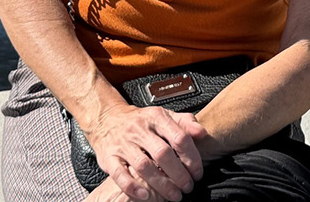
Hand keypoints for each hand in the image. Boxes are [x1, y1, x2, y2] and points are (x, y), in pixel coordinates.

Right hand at [87, 105, 207, 201]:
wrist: (107, 118)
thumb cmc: (141, 121)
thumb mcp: (164, 115)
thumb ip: (185, 123)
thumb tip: (202, 133)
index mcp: (157, 117)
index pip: (179, 138)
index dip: (192, 158)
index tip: (197, 172)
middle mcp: (140, 129)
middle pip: (163, 154)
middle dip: (179, 174)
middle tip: (188, 187)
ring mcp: (124, 143)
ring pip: (144, 166)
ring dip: (161, 184)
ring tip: (174, 195)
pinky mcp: (110, 157)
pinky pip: (120, 174)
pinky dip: (132, 187)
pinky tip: (145, 195)